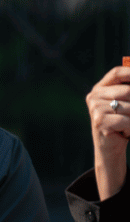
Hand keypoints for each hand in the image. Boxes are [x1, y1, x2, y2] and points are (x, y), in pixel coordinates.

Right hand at [88, 65, 129, 199]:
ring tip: (128, 126)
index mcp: (100, 89)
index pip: (117, 72)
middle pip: (127, 90)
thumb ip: (128, 92)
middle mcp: (94, 96)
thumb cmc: (122, 124)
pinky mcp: (99, 121)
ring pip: (129, 107)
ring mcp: (95, 108)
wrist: (110, 149)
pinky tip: (126, 132)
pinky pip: (126, 120)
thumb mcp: (126, 104)